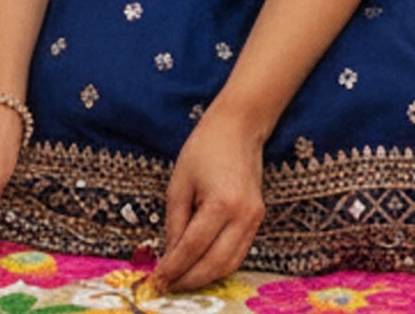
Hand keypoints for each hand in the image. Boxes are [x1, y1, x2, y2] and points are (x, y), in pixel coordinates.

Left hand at [152, 104, 266, 295]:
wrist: (238, 128)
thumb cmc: (204, 148)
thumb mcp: (179, 182)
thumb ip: (175, 222)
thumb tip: (169, 256)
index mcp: (221, 202)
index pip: (193, 247)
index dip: (174, 267)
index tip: (157, 280)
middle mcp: (243, 216)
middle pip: (215, 263)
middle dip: (189, 279)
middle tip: (168, 286)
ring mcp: (254, 219)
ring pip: (230, 264)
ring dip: (205, 277)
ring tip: (181, 281)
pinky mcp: (258, 220)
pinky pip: (239, 253)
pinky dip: (219, 265)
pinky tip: (201, 266)